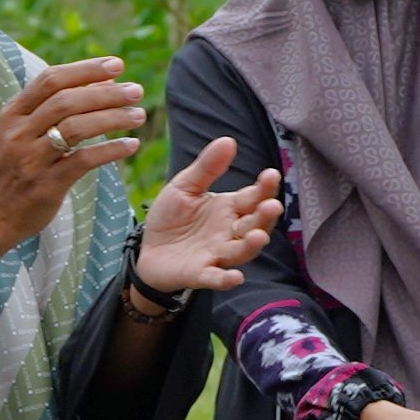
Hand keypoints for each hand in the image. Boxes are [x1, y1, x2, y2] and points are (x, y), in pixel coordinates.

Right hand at [0, 57, 148, 309]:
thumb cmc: (14, 168)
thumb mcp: (20, 132)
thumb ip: (51, 108)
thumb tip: (99, 82)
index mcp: (13, 113)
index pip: (50, 80)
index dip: (85, 69)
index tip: (116, 64)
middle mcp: (19, 132)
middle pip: (67, 101)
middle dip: (106, 93)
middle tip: (136, 90)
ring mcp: (31, 159)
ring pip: (76, 128)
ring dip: (113, 119)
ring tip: (138, 115)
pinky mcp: (46, 184)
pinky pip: (83, 161)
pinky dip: (110, 150)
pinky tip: (131, 145)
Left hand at [133, 147, 277, 300]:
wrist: (147, 249)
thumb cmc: (172, 217)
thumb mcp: (185, 186)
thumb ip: (207, 167)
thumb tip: (229, 139)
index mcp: (229, 209)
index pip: (252, 197)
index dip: (264, 188)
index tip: (271, 175)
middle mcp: (229, 232)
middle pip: (254, 224)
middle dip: (265, 217)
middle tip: (272, 206)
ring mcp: (217, 254)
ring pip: (241, 251)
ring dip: (252, 245)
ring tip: (258, 236)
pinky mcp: (200, 273)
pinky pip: (216, 277)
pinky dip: (225, 279)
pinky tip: (235, 277)